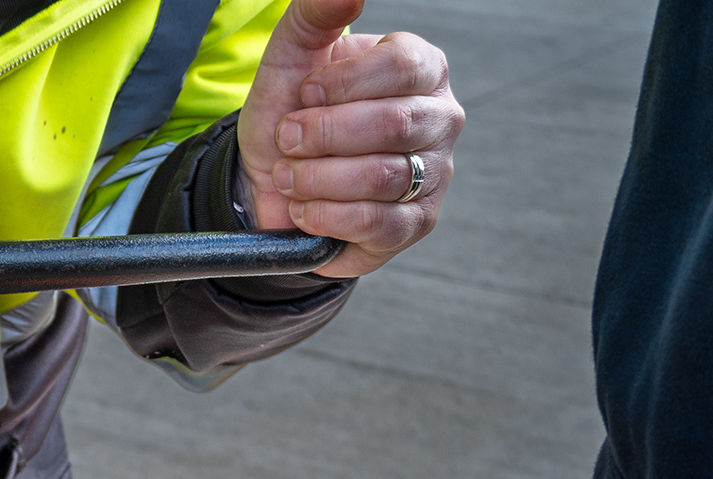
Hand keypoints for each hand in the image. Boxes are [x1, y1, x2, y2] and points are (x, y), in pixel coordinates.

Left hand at [237, 0, 462, 276]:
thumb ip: (317, 15)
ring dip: (317, 179)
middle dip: (323, 135)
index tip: (303, 94)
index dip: (341, 85)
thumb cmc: (293, 111)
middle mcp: (440, 118)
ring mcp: (435, 173)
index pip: (401, 65)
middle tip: (286, 139)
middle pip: (393, 124)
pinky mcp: (416, 224)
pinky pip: (378, 223)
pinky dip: (327, 217)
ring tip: (287, 175)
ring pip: (383, 177)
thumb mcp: (293, 56)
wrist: (273, 179)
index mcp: (421, 68)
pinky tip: (302, 209)